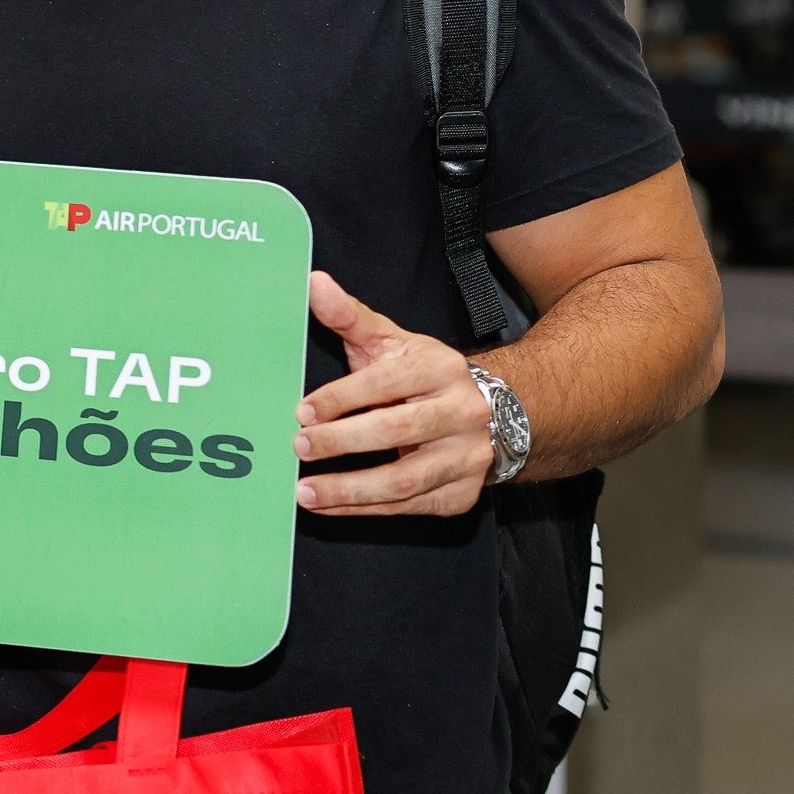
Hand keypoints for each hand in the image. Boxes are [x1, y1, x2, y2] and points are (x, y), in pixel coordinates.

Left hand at [294, 270, 493, 515]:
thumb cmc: (424, 375)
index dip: (341, 397)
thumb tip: (313, 283)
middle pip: (396, 431)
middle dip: (342, 442)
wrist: (494, 413)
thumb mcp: (392, 341)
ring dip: (350, 489)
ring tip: (305, 491)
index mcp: (441, 369)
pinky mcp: (461, 494)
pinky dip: (363, 509)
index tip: (302, 410)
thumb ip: (349, 316)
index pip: (386, 383)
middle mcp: (462, 413)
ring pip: (404, 480)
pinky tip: (329, 506)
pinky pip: (407, 507)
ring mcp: (466, 458)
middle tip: (299, 446)